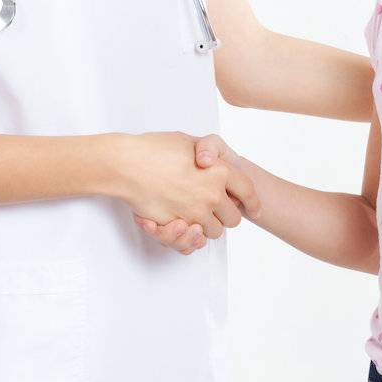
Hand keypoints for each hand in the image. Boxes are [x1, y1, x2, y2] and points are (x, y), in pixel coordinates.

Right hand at [133, 134, 255, 254]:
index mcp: (219, 171)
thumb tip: (213, 161)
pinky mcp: (177, 225)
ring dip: (207, 225)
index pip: (247, 191)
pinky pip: (192, 239)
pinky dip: (189, 235)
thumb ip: (208, 153)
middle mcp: (212, 194)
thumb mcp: (188, 142)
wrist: (127, 164)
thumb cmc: (153, 149)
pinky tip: (182, 223)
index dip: (253, 201)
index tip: (254, 207)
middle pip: (234, 218)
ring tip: (194, 213)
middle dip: (226, 215)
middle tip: (214, 208)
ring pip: (214, 231)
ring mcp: (194, 212)